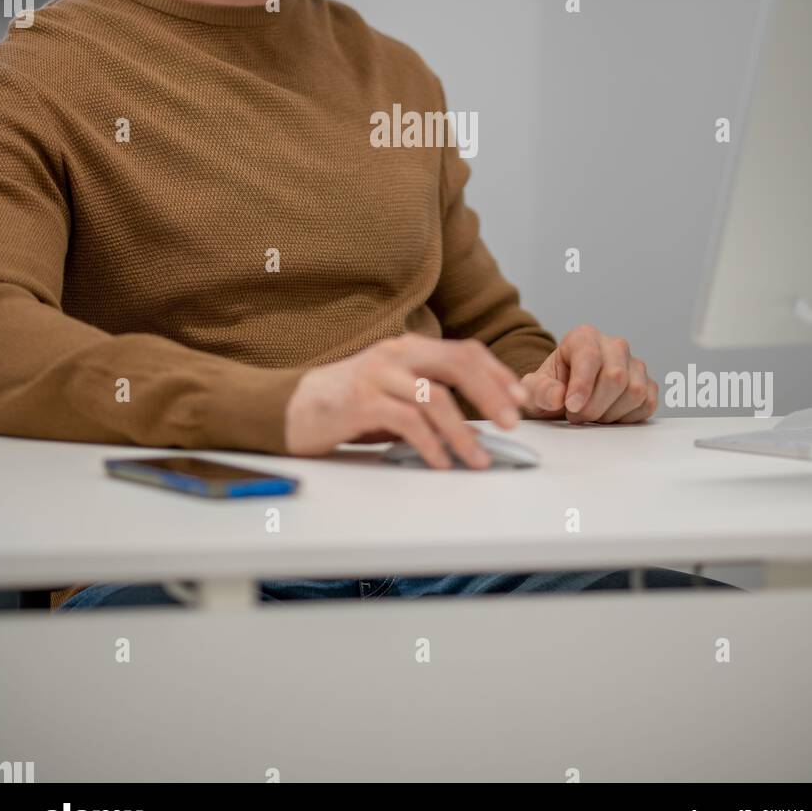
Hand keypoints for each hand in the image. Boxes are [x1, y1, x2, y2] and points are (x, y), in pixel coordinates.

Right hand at [285, 333, 527, 468]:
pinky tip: (440, 462)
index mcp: (409, 348)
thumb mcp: (395, 395)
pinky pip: (406, 421)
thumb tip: (476, 429)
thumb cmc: (347, 404)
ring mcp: (378, 375)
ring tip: (477, 460)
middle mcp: (396, 354)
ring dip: (463, 432)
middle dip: (492, 395)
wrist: (290, 407)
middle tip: (512, 425)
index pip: (466, 352)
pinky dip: (429, 444)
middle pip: (458, 365)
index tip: (521, 399)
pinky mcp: (360, 401)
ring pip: (435, 397)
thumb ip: (430, 403)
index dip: (498, 374)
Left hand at [521, 324, 656, 423]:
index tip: (572, 406)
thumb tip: (558, 396)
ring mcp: (634, 364)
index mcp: (584, 337)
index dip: (582, 385)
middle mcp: (613, 346)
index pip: (589, 356)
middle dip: (594, 405)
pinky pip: (647, 404)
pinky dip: (627, 418)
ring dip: (610, 414)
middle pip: (615, 376)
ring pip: (634, 392)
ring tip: (591, 415)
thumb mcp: (534, 390)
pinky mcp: (647, 384)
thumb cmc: (551, 389)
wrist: (564, 397)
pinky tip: (608, 415)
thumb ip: (540, 391)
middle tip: (576, 416)